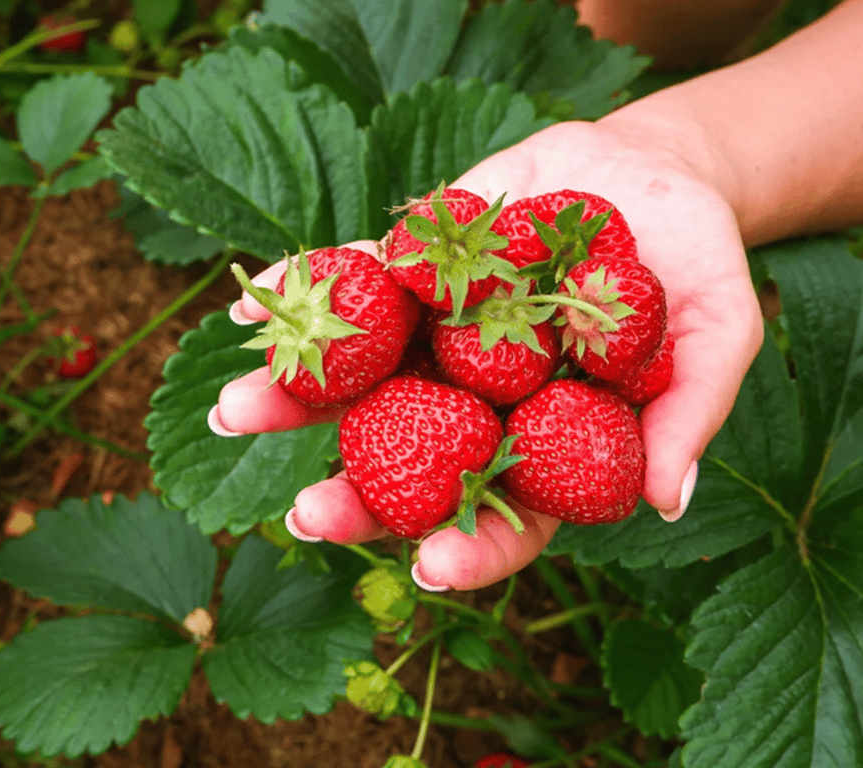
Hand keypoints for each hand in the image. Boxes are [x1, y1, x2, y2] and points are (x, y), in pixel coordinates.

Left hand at [211, 119, 762, 590]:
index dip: (470, 546)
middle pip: (409, 464)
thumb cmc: (694, 268)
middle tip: (307, 516)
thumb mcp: (717, 331)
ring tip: (234, 412)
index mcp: (543, 439)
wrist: (652, 174)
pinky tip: (252, 307)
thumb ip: (688, 411)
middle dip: (354, 495)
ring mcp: (433, 338)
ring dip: (293, 397)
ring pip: (356, 381)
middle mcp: (472, 400)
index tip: (430, 567)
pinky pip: (350, 283)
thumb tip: (667, 502)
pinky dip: (302, 292)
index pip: (505, 514)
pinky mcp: (409, 272)